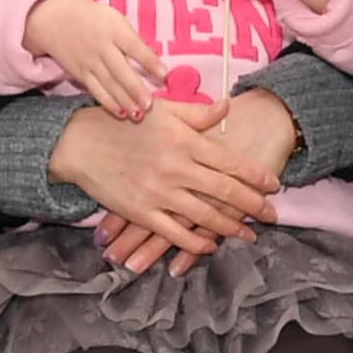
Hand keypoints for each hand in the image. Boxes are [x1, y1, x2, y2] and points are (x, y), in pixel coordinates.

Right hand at [25, 0, 165, 119]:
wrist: (53, 19)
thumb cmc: (93, 18)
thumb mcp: (114, 18)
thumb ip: (131, 39)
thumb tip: (152, 61)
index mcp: (114, 29)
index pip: (134, 46)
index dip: (149, 60)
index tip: (164, 74)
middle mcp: (101, 47)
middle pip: (120, 70)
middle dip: (135, 88)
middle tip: (149, 105)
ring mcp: (89, 62)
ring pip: (108, 84)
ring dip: (124, 101)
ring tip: (139, 115)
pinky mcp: (80, 73)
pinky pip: (95, 89)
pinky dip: (107, 102)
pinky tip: (120, 113)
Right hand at [113, 88, 300, 277]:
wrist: (79, 143)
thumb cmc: (123, 121)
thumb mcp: (162, 110)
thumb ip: (197, 113)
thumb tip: (228, 106)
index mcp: (183, 141)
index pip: (229, 161)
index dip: (255, 175)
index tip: (273, 184)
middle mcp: (175, 168)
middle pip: (224, 191)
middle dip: (253, 205)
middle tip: (272, 214)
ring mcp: (158, 193)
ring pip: (204, 216)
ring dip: (230, 228)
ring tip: (250, 234)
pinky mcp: (140, 212)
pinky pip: (174, 233)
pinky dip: (195, 243)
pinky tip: (210, 245)